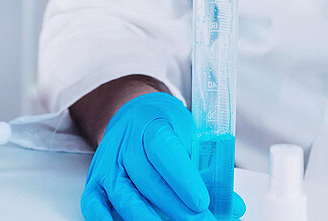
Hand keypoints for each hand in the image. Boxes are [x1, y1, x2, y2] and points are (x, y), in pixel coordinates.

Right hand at [81, 92, 244, 220]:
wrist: (135, 116)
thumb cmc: (166, 128)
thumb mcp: (191, 136)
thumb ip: (208, 170)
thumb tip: (233, 206)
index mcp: (152, 125)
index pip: (165, 151)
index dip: (183, 178)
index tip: (202, 201)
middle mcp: (125, 144)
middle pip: (149, 181)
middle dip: (178, 210)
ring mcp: (107, 164)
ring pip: (124, 197)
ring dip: (149, 219)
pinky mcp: (95, 181)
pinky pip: (93, 206)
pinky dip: (106, 220)